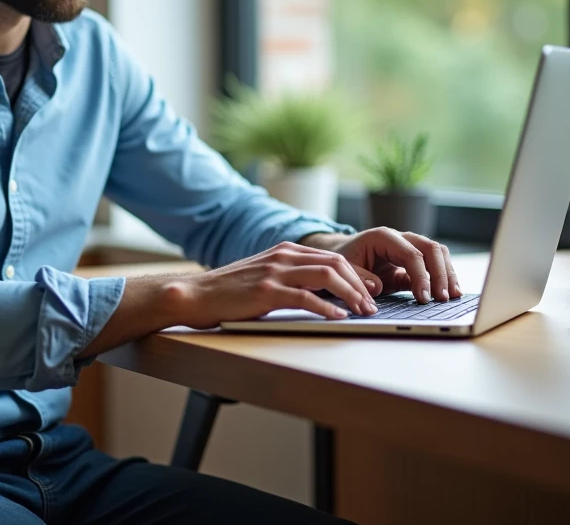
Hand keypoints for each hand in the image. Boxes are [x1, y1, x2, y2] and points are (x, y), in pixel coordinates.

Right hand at [174, 241, 379, 329]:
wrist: (196, 294)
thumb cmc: (229, 291)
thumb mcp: (263, 276)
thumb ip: (289, 277)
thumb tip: (321, 293)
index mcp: (284, 251)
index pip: (332, 257)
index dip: (357, 273)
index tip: (372, 290)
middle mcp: (283, 257)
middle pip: (336, 263)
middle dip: (361, 284)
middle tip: (373, 304)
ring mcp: (275, 273)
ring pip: (327, 277)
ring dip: (351, 295)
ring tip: (362, 312)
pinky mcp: (266, 292)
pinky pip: (305, 298)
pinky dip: (327, 308)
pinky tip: (338, 318)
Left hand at [303, 228, 459, 303]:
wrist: (342, 254)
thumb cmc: (343, 260)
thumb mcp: (344, 269)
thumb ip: (358, 277)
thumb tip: (376, 287)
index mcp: (382, 237)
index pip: (410, 253)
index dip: (420, 276)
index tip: (423, 297)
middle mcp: (399, 238)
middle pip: (430, 248)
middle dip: (440, 273)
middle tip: (442, 298)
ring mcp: (408, 247)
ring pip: (437, 253)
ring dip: (447, 273)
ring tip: (452, 296)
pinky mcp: (412, 262)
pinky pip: (433, 265)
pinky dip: (443, 277)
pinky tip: (448, 293)